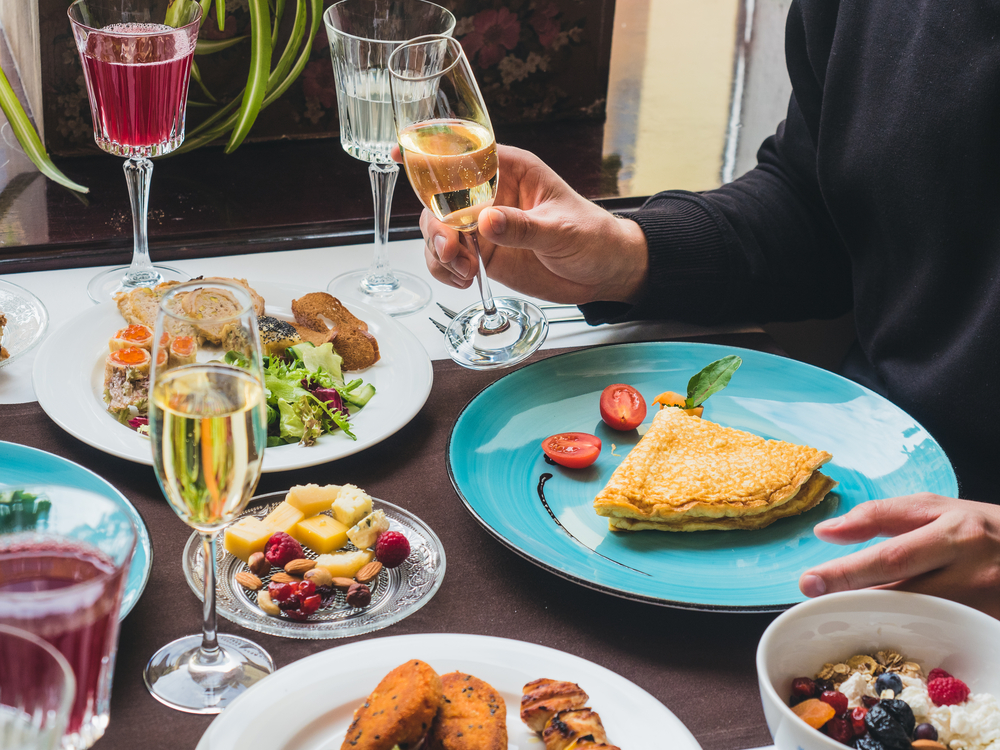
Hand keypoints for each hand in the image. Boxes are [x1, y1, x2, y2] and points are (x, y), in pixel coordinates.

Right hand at [418, 144, 648, 303]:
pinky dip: (446, 270)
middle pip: (439, 198)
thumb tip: (486, 221)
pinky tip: (464, 280)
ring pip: (437, 229)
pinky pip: (448, 258)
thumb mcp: (561, 230)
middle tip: (451, 250)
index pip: (464, 153)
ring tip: (464, 271)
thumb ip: (522, 227)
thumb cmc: (593, 237)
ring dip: (440, 252)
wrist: (604, 272)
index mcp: (511, 170)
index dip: (430, 152)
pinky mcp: (483, 254)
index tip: (401, 152)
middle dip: (435, 224)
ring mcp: (483, 225)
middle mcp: (490, 194)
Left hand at [799, 494, 999, 618]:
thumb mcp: (937, 508)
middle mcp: (972, 569)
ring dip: (878, 618)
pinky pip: (943, 636)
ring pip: (919, 619)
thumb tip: (826, 531)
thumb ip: (880, 516)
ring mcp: (986, 605)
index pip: (889, 555)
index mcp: (955, 531)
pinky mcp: (992, 628)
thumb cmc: (983, 529)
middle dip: (852, 598)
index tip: (808, 582)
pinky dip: (912, 634)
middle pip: (900, 592)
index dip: (846, 571)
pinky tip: (890, 631)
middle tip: (814, 601)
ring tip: (846, 612)